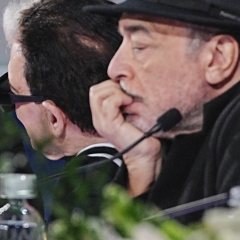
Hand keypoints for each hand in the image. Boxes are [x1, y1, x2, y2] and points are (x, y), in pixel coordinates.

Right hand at [89, 80, 160, 195]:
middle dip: (112, 86)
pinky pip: (108, 103)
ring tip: (128, 100)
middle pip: (95, 90)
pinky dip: (120, 98)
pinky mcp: (109, 125)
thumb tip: (127, 84)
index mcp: (102, 115)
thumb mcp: (131, 113)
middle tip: (127, 95)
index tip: (126, 91)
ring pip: (98, 94)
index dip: (111, 85)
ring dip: (116, 91)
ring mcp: (102, 122)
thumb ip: (124, 101)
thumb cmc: (142, 135)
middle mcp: (98, 118)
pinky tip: (130, 104)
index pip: (96, 91)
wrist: (144, 155)